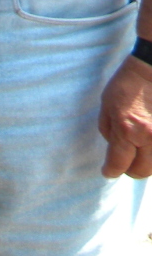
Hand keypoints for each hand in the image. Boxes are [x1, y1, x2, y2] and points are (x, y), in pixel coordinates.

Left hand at [99, 55, 151, 177]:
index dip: (110, 170)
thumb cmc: (128, 84)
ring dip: (146, 163)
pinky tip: (148, 144)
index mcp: (127, 130)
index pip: (118, 163)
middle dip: (129, 170)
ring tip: (138, 152)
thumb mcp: (107, 105)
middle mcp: (150, 137)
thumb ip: (109, 131)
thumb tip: (113, 150)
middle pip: (141, 171)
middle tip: (124, 164)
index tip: (107, 171)